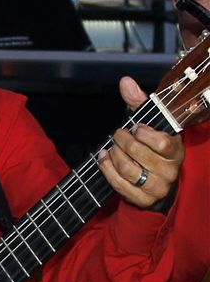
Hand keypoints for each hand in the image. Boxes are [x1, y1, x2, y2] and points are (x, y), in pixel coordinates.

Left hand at [97, 77, 184, 209]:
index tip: (135, 127)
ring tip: (110, 148)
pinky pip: (119, 184)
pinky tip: (103, 160)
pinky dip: (107, 170)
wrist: (156, 183)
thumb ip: (139, 103)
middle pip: (139, 154)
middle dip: (122, 141)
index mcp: (176, 151)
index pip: (162, 143)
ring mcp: (157, 187)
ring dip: (113, 155)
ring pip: (128, 169)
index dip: (144, 134)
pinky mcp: (142, 200)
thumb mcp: (150, 124)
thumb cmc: (152, 148)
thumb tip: (125, 81)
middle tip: (117, 135)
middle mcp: (170, 171)